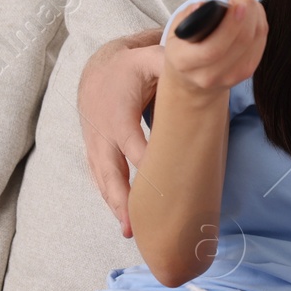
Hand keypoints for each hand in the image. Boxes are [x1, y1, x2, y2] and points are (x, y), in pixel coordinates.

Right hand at [80, 29, 164, 237]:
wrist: (95, 67)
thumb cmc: (129, 65)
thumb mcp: (148, 58)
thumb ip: (168, 64)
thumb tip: (197, 68)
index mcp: (118, 116)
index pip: (135, 148)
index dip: (148, 167)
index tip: (164, 189)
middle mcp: (103, 135)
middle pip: (113, 173)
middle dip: (124, 200)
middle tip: (136, 227)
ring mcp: (95, 145)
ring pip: (103, 180)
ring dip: (115, 207)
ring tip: (130, 233)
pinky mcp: (93, 151)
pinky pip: (99, 178)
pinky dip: (109, 198)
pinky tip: (122, 219)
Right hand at [162, 0, 266, 96]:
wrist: (190, 82)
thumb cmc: (183, 49)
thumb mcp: (175, 32)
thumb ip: (188, 17)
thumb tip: (206, 6)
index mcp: (185, 62)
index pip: (213, 48)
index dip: (230, 25)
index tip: (237, 3)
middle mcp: (208, 76)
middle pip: (240, 43)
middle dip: (248, 13)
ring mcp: (229, 78)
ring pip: (254, 44)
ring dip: (256, 16)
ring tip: (247, 0)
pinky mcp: (245, 75)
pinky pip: (260, 46)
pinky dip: (260, 25)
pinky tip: (254, 13)